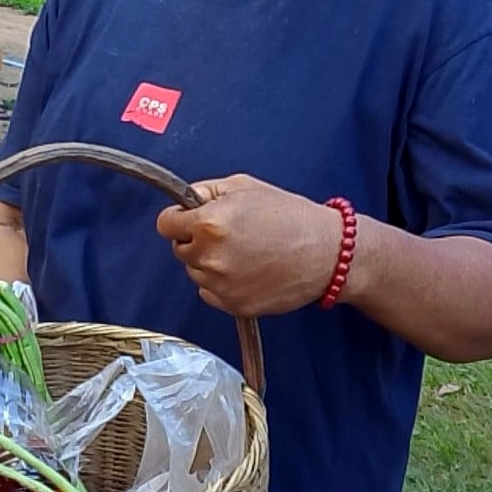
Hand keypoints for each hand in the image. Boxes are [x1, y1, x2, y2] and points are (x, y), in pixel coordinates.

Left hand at [156, 175, 340, 316]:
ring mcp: (221, 285)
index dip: (179, 217)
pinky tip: (246, 270)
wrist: (326, 253)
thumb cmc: (291, 217)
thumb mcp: (245, 186)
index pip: (165, 223)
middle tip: (228, 232)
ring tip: (243, 251)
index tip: (189, 218)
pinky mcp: (233, 305)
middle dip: (196, 239)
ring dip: (208, 262)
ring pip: (195, 271)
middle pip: (180, 248)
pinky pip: (210, 292)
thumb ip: (206, 191)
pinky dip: (221, 283)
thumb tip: (184, 201)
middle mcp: (210, 256)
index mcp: (210, 223)